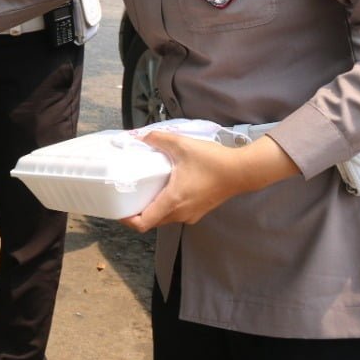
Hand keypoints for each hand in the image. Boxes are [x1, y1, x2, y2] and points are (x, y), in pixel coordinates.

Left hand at [121, 132, 250, 231]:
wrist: (242, 171)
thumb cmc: (212, 161)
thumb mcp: (182, 145)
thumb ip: (158, 139)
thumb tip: (140, 136)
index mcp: (172, 201)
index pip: (143, 223)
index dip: (126, 219)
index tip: (117, 208)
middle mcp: (180, 213)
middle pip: (151, 221)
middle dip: (136, 213)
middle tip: (126, 195)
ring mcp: (190, 215)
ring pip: (164, 218)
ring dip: (152, 209)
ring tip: (142, 191)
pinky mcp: (198, 212)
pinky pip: (175, 214)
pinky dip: (165, 207)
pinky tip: (163, 190)